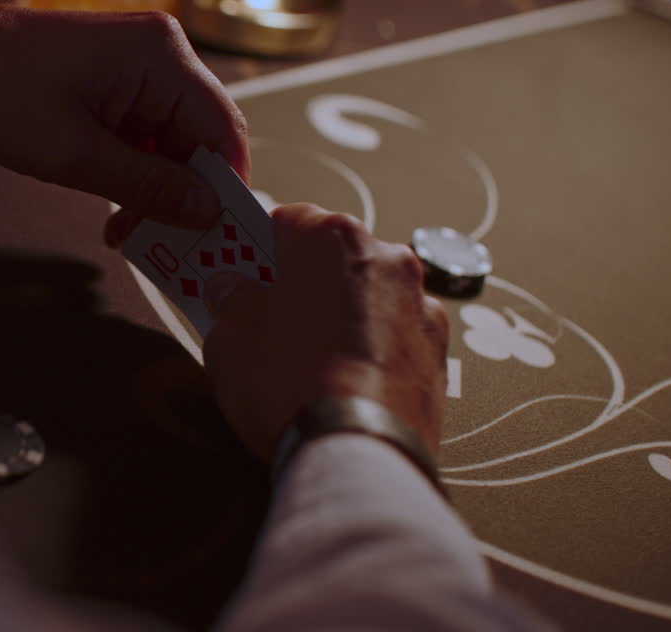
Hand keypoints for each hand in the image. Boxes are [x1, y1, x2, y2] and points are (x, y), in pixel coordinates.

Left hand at [0, 5, 248, 231]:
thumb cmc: (7, 97)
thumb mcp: (77, 155)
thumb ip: (148, 187)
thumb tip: (207, 213)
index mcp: (162, 57)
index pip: (222, 130)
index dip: (223, 187)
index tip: (216, 236)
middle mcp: (162, 54)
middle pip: (200, 138)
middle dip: (183, 195)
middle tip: (166, 246)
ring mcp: (139, 66)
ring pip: (172, 142)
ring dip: (154, 190)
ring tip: (126, 234)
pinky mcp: (118, 82)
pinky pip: (145, 133)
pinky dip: (135, 172)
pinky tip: (115, 210)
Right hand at [202, 203, 448, 459]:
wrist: (356, 449)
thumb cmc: (288, 381)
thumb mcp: (229, 336)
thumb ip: (230, 301)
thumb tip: (231, 289)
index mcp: (334, 237)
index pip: (286, 220)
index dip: (257, 247)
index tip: (241, 272)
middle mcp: (388, 258)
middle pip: (333, 258)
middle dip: (303, 281)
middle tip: (270, 316)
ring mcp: (422, 306)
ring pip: (369, 297)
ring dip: (343, 314)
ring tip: (310, 358)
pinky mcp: (441, 353)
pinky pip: (394, 337)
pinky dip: (372, 350)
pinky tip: (344, 382)